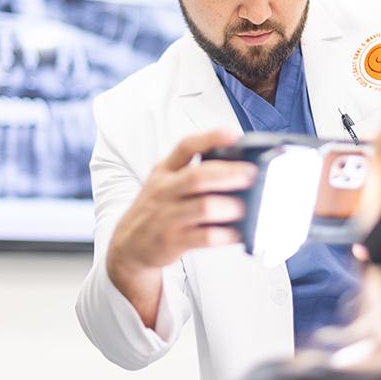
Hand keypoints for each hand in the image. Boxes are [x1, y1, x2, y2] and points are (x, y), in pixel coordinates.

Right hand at [107, 129, 256, 279]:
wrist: (129, 244)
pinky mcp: (173, 241)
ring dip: (230, 206)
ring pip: (204, 207)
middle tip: (251, 174)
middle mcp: (164, 190)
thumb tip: (234, 166)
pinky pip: (205, 237)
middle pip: (198, 176)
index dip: (211, 138)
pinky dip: (226, 235)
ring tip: (245, 207)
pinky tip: (237, 232)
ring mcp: (167, 216)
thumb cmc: (155, 208)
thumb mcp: (163, 182)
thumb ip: (189, 171)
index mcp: (164, 171)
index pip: (186, 146)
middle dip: (229, 174)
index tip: (234, 135)